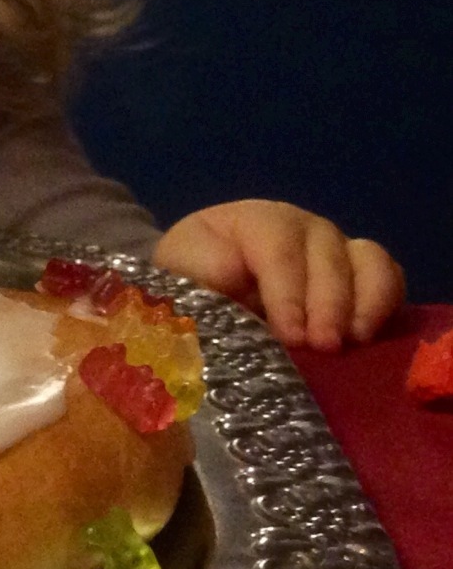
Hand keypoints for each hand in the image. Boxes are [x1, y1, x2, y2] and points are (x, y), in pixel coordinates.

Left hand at [153, 200, 405, 349]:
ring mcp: (337, 247)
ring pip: (368, 261)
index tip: (290, 336)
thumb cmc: (192, 270)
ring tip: (353, 342)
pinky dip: (384, 304)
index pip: (279, 250)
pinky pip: (388, 277)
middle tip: (324, 347)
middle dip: (328, 306)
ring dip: (365, 303)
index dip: (288, 294)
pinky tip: (369, 338)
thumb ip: (199, 267)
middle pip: (329, 258)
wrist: (204, 273)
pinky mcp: (359, 273)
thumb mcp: (179, 265)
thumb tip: (232, 275)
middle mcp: (305, 228)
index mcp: (258, 220)